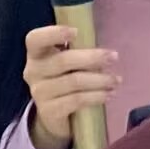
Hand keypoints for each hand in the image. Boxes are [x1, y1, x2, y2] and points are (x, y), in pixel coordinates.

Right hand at [22, 25, 119, 148]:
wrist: (53, 116)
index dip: (53, 34)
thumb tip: (104, 51)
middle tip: (114, 57)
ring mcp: (39, 93)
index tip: (76, 32)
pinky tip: (108, 94)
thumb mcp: (66, 64)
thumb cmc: (64, 80)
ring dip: (100, 80)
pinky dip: (96, 96)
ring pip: (74, 81)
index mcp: (36, 54)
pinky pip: (77, 100)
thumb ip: (76, 52)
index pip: (35, 39)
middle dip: (92, 58)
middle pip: (63, 60)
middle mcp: (33, 72)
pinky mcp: (49, 111)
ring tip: (116, 80)